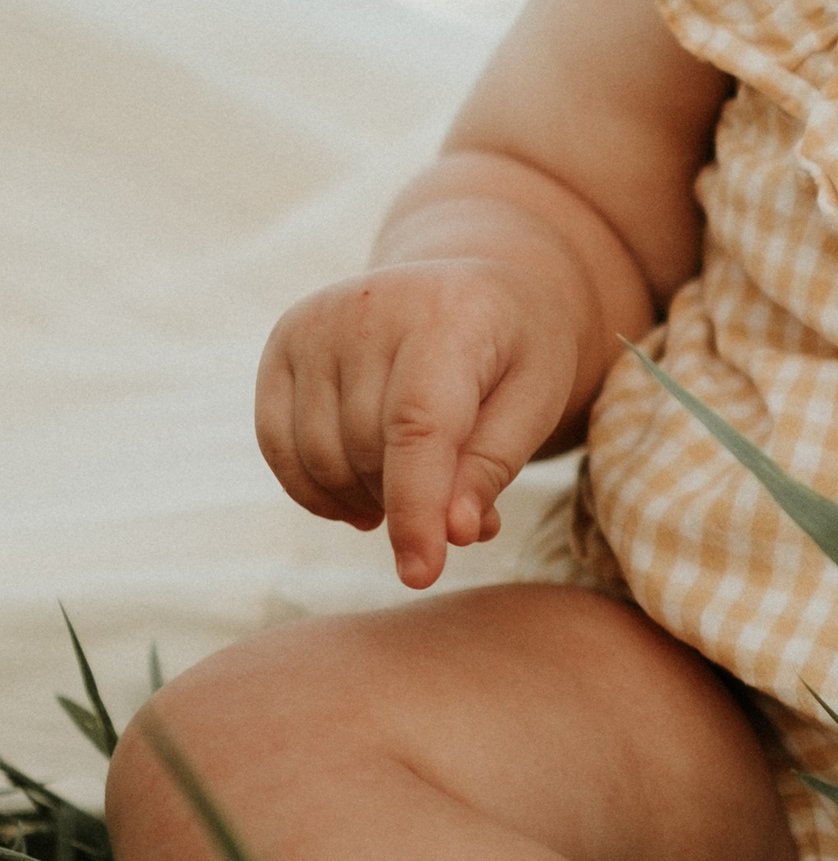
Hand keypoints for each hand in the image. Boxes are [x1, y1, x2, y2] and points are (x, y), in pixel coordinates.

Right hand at [254, 257, 585, 588]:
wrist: (477, 287)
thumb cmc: (518, 353)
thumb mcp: (535, 402)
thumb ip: (492, 467)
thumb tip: (451, 534)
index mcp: (449, 314)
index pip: (416, 427)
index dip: (415, 508)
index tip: (422, 574)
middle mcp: (370, 306)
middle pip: (365, 449)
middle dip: (406, 503)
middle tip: (452, 512)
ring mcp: (317, 320)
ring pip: (319, 456)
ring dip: (363, 500)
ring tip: (414, 492)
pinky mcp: (284, 341)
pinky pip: (278, 445)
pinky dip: (316, 488)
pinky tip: (362, 495)